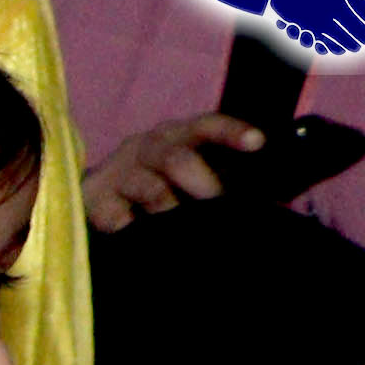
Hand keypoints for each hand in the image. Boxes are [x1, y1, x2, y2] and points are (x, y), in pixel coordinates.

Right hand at [88, 108, 267, 226]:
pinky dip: (132, 228)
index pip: (207, 126)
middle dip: (202, 184)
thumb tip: (272, 205)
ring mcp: (118, 171)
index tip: (257, 144)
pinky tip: (141, 238)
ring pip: (149, 188)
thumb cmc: (159, 190)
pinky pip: (115, 215)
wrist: (94, 200)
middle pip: (176, 158)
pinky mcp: (92, 198)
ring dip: (171, 211)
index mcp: (178, 136)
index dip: (231, 132)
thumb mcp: (190, 177)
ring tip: (181, 231)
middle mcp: (147, 147)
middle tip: (216, 205)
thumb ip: (226, 184)